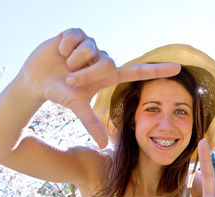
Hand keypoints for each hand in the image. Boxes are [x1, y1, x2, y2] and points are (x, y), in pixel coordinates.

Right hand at [20, 28, 180, 147]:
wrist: (36, 80)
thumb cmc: (59, 93)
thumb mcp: (77, 106)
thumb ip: (92, 123)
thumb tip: (104, 145)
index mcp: (108, 76)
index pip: (138, 72)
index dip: (157, 71)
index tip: (179, 69)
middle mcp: (102, 59)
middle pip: (106, 62)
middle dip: (85, 73)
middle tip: (70, 79)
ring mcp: (90, 45)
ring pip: (90, 49)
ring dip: (73, 60)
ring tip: (64, 64)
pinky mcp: (77, 33)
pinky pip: (75, 36)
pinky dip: (64, 45)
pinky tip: (59, 51)